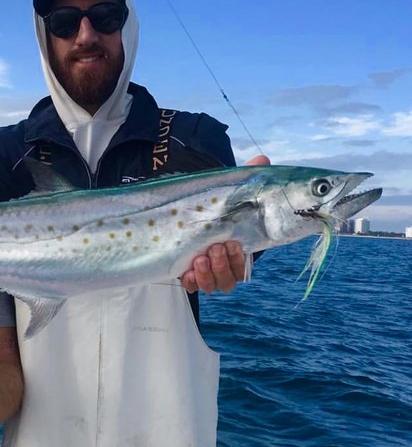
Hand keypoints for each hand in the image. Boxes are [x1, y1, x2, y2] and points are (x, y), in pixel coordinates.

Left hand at [180, 154, 270, 293]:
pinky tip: (188, 270)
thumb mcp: (227, 193)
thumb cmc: (212, 207)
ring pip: (213, 286)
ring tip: (201, 256)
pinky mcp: (186, 275)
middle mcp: (222, 267)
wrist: (184, 214)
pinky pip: (192, 287)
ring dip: (209, 274)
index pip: (244, 267)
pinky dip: (192, 281)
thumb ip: (246, 179)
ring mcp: (204, 273)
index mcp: (236, 252)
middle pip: (230, 280)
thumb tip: (263, 160)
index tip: (234, 243)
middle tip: (217, 246)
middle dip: (224, 265)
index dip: (240, 260)